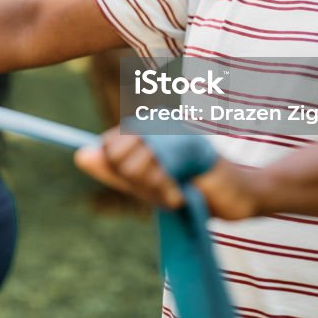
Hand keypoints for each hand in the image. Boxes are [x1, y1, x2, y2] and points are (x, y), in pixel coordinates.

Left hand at [74, 127, 263, 218]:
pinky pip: (161, 174)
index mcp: (146, 128)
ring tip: (179, 189)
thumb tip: (79, 155)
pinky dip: (171, 193)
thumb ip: (113, 171)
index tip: (150, 180)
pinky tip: (187, 193)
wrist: (238, 194)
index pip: (109, 148)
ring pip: (137, 167)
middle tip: (166, 187)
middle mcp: (158, 122)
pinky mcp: (192, 145)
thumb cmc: (191, 188)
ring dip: (157, 190)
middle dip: (138, 183)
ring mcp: (175, 131)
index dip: (123, 173)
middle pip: (117, 156)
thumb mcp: (146, 185)